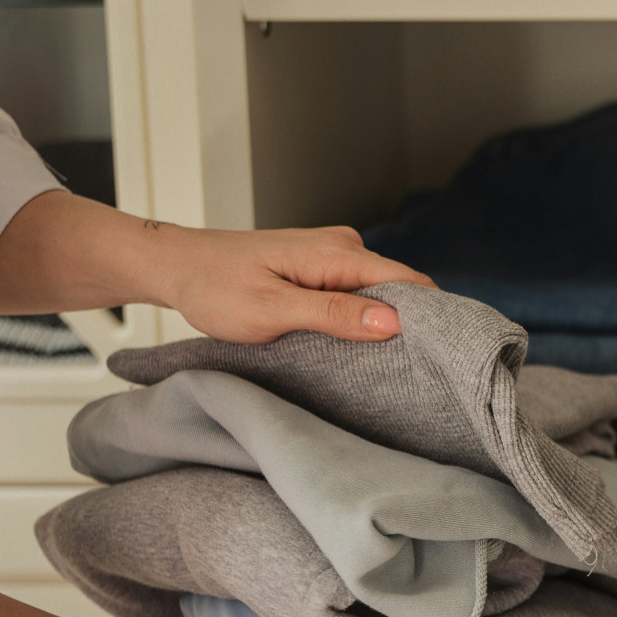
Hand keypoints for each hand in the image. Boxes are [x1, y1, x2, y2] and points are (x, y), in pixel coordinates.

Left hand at [0, 192, 435, 342]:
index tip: (442, 354)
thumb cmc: (214, 287)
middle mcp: (345, 246)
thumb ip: (334, 315)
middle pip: (400, 288)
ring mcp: (334, 253)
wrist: (174, 265)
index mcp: (338, 253)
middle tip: (410, 370)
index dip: (431, 317)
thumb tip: (395, 322)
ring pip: (380, 291)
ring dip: (382, 323)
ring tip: (381, 361)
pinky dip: (362, 315)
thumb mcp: (272, 311)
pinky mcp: (322, 264)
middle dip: (408, 324)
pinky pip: (360, 290)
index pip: (410, 282)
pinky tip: (354, 342)